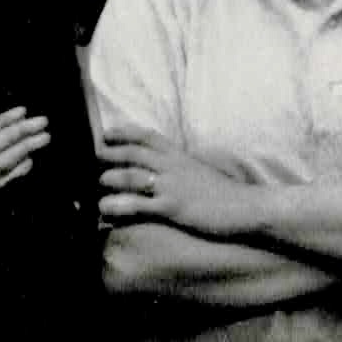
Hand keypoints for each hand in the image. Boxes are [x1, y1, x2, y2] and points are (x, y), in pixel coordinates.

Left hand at [95, 126, 252, 237]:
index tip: (107, 134)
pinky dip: (119, 205)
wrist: (248, 208)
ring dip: (110, 178)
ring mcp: (172, 186)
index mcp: (180, 156)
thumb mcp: (200, 174)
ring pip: (132, 176)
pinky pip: (139, 204)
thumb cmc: (225, 195)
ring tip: (97, 182)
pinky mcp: (173, 207)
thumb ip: (181, 170)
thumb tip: (165, 174)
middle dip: (110, 154)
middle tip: (92, 158)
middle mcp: (173, 166)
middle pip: (134, 153)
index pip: (148, 136)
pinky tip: (105, 209)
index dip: (125, 132)